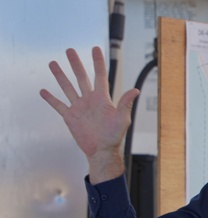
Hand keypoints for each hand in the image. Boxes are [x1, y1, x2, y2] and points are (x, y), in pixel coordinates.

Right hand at [39, 47, 138, 182]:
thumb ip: (125, 103)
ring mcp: (79, 107)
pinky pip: (59, 105)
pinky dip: (50, 99)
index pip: (99, 76)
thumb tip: (135, 90)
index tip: (95, 49)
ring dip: (60, 76)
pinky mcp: (70, 117)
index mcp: (102, 99)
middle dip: (75, 64)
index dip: (97, 62)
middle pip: (81, 78)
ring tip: (53, 63)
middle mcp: (89, 100)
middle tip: (69, 50)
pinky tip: (43, 91)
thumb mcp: (121, 119)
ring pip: (68, 88)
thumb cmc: (114, 136)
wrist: (102, 151)